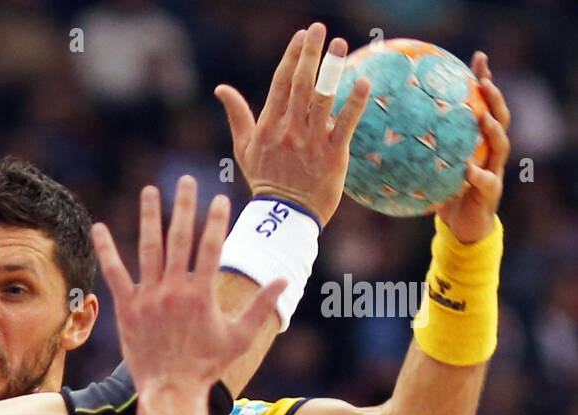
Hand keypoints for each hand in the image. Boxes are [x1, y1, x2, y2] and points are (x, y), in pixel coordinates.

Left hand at [91, 176, 285, 389]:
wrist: (170, 389)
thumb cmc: (207, 365)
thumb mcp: (240, 337)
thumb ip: (262, 306)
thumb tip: (284, 279)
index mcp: (202, 294)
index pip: (211, 247)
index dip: (215, 221)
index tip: (218, 198)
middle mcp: (175, 290)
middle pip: (180, 239)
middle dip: (184, 206)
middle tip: (185, 180)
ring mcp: (149, 297)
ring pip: (149, 249)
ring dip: (149, 217)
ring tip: (149, 191)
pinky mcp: (128, 307)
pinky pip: (116, 273)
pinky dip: (107, 250)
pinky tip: (99, 227)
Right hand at [216, 22, 369, 225]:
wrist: (285, 215)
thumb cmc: (264, 180)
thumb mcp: (244, 148)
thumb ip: (236, 116)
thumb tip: (221, 89)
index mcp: (268, 127)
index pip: (280, 84)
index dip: (291, 57)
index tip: (301, 35)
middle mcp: (289, 131)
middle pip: (301, 85)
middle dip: (310, 53)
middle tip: (318, 28)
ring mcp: (312, 142)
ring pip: (322, 99)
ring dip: (331, 69)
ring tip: (339, 44)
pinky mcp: (333, 155)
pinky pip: (345, 124)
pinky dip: (354, 103)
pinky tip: (362, 81)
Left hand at [434, 52, 511, 243]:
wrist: (462, 226)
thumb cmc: (443, 192)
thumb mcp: (430, 166)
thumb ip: (417, 147)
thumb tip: (384, 126)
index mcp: (477, 141)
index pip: (484, 104)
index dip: (485, 80)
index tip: (479, 58)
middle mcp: (490, 152)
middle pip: (499, 118)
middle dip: (495, 98)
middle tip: (485, 82)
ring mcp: (494, 171)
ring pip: (501, 146)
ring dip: (494, 131)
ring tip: (483, 117)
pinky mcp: (490, 194)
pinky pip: (487, 183)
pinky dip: (479, 176)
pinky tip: (469, 170)